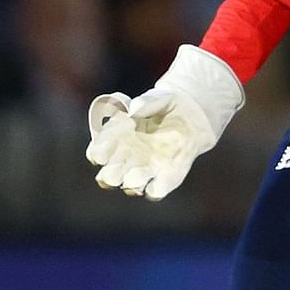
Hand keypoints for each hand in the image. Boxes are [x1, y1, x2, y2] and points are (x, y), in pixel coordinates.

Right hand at [85, 45, 242, 199]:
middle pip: (107, 177)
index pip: (97, 151)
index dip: (97, 153)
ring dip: (131, 183)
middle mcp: (125, 158)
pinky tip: (156, 182)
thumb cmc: (167, 105)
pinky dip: (154, 191)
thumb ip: (146, 102)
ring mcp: (144, 170)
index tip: (103, 151)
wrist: (192, 118)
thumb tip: (134, 110)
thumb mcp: (160, 98)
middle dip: (110, 176)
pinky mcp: (164, 179)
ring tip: (139, 173)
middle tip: (117, 170)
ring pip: (128, 187)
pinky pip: (154, 192)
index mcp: (116, 138)